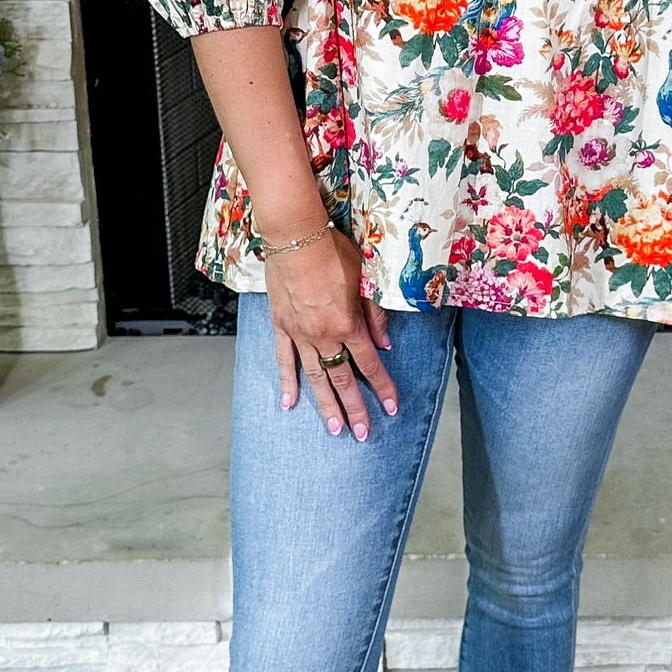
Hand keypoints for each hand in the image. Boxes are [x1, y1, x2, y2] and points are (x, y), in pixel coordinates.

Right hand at [264, 228, 396, 439]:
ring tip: (334, 429)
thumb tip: (384, 344)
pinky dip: (287, 383)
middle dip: (355, 409)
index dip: (383, 387)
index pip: (370, 364)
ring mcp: (299, 334)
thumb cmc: (333, 252)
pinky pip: (284, 360)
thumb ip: (375, 315)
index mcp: (348, 325)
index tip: (391, 408)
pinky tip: (289, 404)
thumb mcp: (365, 279)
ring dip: (325, 405)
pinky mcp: (281, 326)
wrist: (295, 237)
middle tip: (362, 434)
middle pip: (343, 379)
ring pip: (314, 377)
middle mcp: (324, 335)